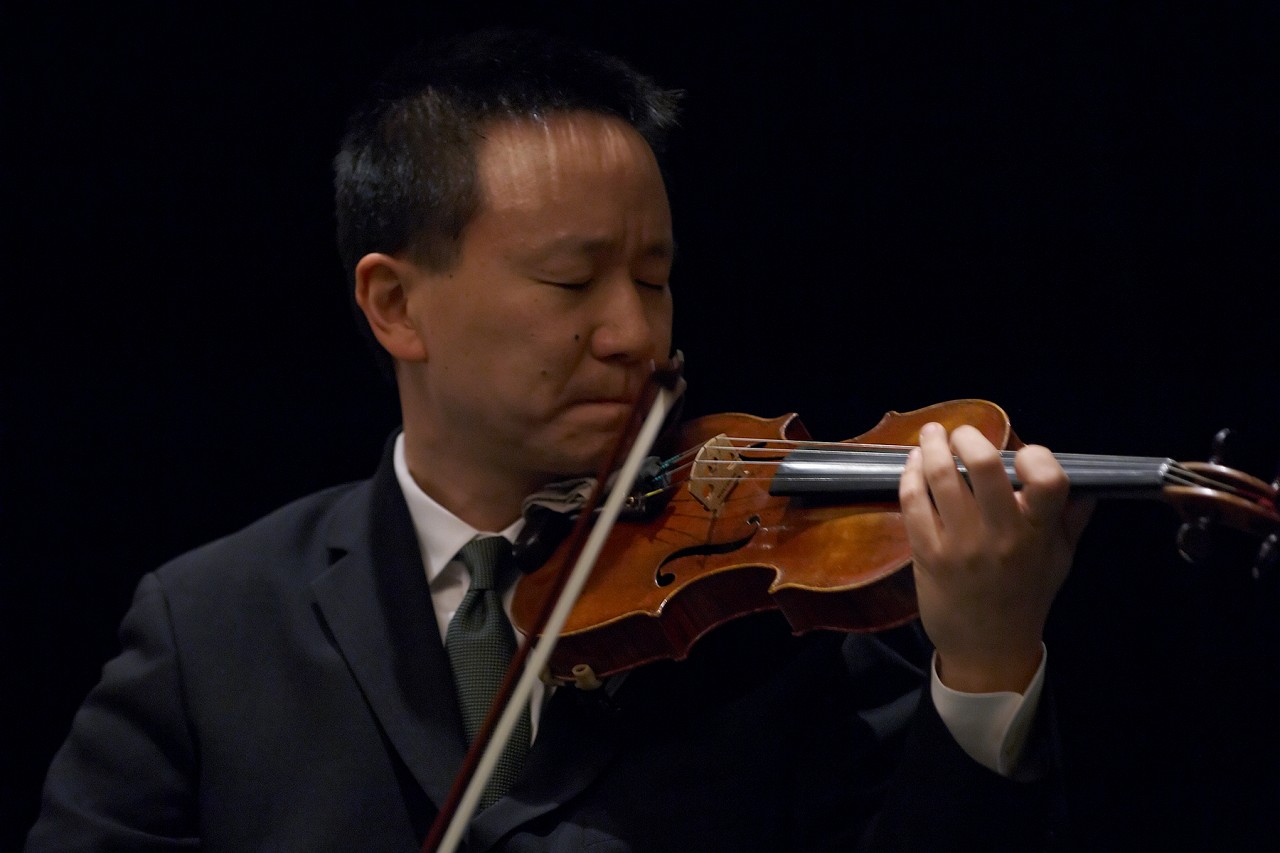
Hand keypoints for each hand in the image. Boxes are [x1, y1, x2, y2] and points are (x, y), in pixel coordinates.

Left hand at [899, 422, 1093, 692]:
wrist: (988, 648)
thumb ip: (1072, 519)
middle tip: (962, 432)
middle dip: (969, 438)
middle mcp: (1001, 536)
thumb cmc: (1026, 597)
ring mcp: (961, 545)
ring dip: (932, 448)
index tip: (1021, 452)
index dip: (1036, 456)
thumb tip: (1088, 482)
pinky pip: (914, 504)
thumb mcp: (1060, 559)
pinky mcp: (928, 554)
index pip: (1048, 481)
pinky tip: (913, 466)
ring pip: (942, 479)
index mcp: (1038, 533)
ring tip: (931, 435)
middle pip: (984, 468)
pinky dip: (910, 477)